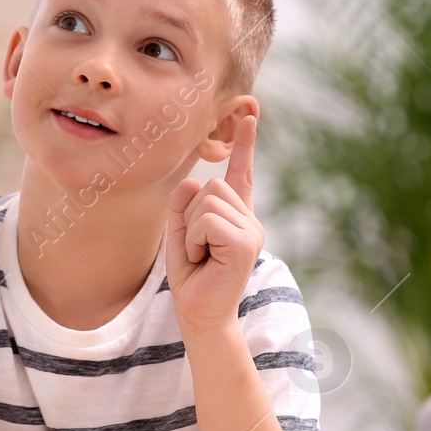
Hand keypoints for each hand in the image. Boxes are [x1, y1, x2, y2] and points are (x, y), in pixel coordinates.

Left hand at [165, 114, 263, 332]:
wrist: (199, 314)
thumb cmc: (191, 276)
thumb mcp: (179, 232)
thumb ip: (182, 204)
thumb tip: (193, 182)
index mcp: (236, 216)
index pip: (240, 174)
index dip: (244, 145)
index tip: (250, 116)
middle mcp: (249, 220)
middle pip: (209, 186)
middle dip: (189, 215)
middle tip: (196, 249)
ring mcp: (251, 230)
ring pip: (206, 201)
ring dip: (191, 230)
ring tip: (201, 256)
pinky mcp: (246, 242)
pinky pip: (207, 220)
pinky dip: (195, 239)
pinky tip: (205, 260)